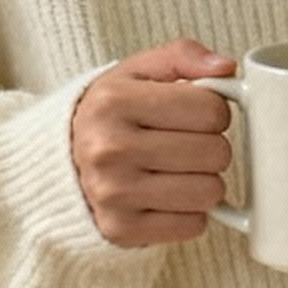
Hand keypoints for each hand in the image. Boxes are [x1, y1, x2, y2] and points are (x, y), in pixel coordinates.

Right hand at [70, 39, 237, 247]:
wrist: (61, 166)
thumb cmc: (112, 116)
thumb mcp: (137, 73)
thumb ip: (183, 56)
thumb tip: (226, 68)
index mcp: (114, 102)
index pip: (211, 109)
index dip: (213, 111)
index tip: (192, 115)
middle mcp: (109, 149)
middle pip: (215, 153)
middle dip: (211, 147)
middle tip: (185, 145)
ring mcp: (114, 194)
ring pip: (210, 193)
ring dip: (204, 182)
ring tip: (177, 171)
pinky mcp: (122, 230)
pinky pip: (194, 225)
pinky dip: (189, 213)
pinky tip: (166, 197)